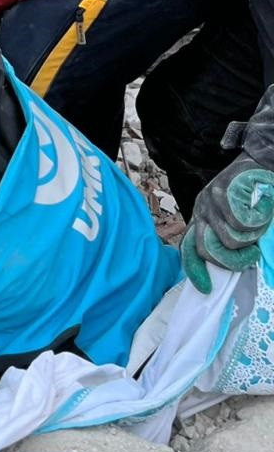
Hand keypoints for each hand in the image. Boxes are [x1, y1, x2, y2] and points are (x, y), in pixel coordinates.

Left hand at [180, 152, 273, 292]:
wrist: (260, 162)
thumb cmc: (252, 195)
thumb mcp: (236, 220)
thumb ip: (231, 239)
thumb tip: (234, 268)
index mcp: (201, 219)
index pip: (188, 248)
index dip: (195, 270)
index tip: (206, 289)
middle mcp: (200, 210)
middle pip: (206, 250)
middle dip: (232, 261)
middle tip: (251, 256)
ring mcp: (209, 201)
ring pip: (228, 240)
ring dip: (250, 239)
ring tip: (259, 227)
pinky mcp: (222, 191)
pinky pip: (240, 223)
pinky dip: (257, 222)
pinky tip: (262, 211)